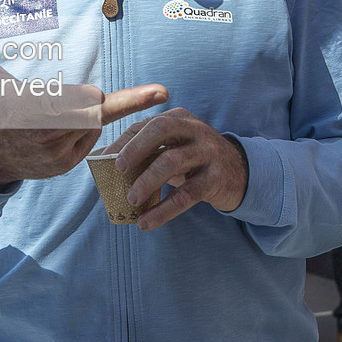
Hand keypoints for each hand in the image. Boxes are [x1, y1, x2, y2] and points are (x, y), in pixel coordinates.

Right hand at [0, 25, 167, 189]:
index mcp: (31, 110)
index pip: (85, 102)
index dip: (95, 97)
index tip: (159, 92)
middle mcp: (48, 137)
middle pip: (94, 113)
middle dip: (90, 100)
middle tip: (82, 97)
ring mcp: (58, 155)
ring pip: (94, 127)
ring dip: (87, 114)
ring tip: (53, 113)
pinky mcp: (64, 168)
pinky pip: (89, 143)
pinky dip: (84, 131)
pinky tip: (62, 128)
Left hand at [100, 109, 247, 228]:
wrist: (240, 172)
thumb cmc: (194, 159)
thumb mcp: (173, 148)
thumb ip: (144, 151)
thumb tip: (101, 160)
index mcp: (178, 119)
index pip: (146, 124)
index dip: (123, 141)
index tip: (103, 159)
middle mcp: (194, 130)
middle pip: (161, 130)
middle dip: (136, 148)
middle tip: (118, 169)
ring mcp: (207, 152)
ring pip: (172, 161)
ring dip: (147, 181)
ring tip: (131, 200)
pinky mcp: (216, 178)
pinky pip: (186, 195)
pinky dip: (163, 210)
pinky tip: (147, 222)